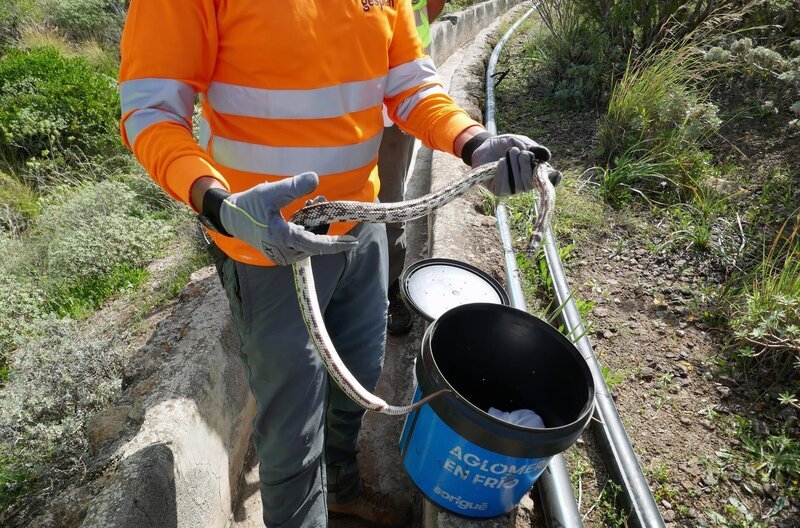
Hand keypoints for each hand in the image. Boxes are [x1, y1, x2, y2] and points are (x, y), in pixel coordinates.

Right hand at [217, 172, 357, 264]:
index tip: (353, 242)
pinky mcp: (281, 254)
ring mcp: (282, 255)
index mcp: (281, 238)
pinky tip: (304, 214)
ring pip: (310, 243)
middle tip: (319, 200)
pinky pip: (302, 244)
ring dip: (315, 225)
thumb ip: (293, 187)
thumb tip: (315, 179)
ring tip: (311, 203)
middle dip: (322, 223)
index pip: (314, 244)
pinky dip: (307, 230)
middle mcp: (284, 252)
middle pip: (315, 242)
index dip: (335, 244)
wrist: (231, 218)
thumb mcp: (270, 191)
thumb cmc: (249, 204)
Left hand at [468, 134, 559, 196]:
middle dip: (527, 165)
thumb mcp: (519, 141)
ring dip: (514, 166)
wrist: (483, 145)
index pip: (549, 180)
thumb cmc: (504, 144)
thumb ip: (532, 148)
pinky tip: (500, 162)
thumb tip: (547, 156)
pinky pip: (505, 186)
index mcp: (535, 170)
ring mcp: (513, 188)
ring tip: (508, 153)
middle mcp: (526, 182)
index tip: (555, 174)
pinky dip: (503, 171)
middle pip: (532, 183)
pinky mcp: (499, 190)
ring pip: (519, 185)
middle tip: (521, 153)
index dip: (553, 179)